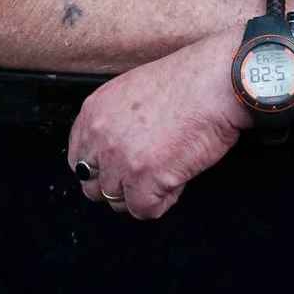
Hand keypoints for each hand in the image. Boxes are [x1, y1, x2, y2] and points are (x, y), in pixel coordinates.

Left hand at [65, 30, 247, 219]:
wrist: (215, 83)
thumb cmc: (187, 83)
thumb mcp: (132, 92)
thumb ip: (115, 122)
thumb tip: (117, 151)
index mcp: (93, 113)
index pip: (78, 159)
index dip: (102, 169)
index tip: (121, 169)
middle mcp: (99, 137)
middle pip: (94, 186)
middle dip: (120, 185)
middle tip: (147, 175)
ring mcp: (120, 159)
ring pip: (117, 201)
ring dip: (144, 193)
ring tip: (168, 171)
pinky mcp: (144, 178)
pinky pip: (144, 210)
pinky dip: (164, 201)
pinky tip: (178, 180)